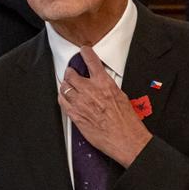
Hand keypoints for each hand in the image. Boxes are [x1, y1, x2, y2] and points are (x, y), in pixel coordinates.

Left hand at [59, 47, 151, 166]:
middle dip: (71, 72)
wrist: (125, 139)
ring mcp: (80, 103)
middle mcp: (90, 91)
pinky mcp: (75, 115)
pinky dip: (62, 97)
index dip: (85, 52)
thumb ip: (108, 88)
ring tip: (67, 85)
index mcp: (104, 83)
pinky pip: (62, 101)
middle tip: (71, 72)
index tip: (83, 50)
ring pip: (64, 87)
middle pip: (72, 74)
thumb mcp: (121, 96)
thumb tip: (102, 84)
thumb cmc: (126, 122)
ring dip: (65, 84)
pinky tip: (65, 97)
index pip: (91, 61)